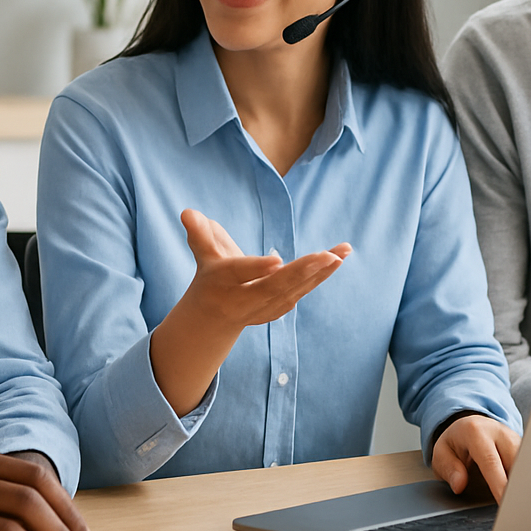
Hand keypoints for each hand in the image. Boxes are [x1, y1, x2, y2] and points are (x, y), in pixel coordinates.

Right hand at [178, 209, 348, 332]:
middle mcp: (245, 298)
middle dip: (302, 272)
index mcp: (223, 281)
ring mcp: (264, 307)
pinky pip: (303, 291)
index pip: (240, 273)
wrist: (213, 317)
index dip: (257, 268)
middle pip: (275, 286)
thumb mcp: (202, 253)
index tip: (277, 260)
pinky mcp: (279, 308)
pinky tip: (338, 259)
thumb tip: (189, 213)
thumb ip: (199, 233)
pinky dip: (321, 277)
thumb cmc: (211, 274)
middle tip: (328, 256)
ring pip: (295, 290)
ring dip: (320, 273)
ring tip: (341, 252)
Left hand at [431, 414, 519, 503]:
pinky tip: (524, 496)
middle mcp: (500, 433)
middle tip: (514, 510)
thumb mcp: (441, 453)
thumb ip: (448, 468)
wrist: (468, 426)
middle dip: (517, 488)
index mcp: (476, 432)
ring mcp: (515, 439)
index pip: (490, 461)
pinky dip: (527, 482)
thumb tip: (459, 484)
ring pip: (527, 466)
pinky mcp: (525, 448)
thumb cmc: (456, 442)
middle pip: (515, 463)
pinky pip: (530, 467)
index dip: (499, 484)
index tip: (504, 502)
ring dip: (524, 486)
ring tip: (519, 505)